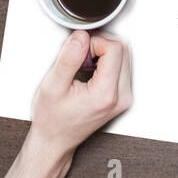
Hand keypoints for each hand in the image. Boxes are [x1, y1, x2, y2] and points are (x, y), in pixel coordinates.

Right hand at [28, 31, 131, 160]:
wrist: (55, 141)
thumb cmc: (52, 120)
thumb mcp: (52, 86)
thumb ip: (69, 58)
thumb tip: (81, 36)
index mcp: (106, 94)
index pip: (115, 48)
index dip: (94, 43)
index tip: (78, 54)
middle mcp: (122, 97)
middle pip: (123, 50)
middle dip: (99, 47)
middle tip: (79, 61)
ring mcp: (125, 97)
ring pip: (124, 56)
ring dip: (103, 54)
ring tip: (83, 68)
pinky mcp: (123, 96)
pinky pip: (121, 66)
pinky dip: (106, 62)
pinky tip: (89, 73)